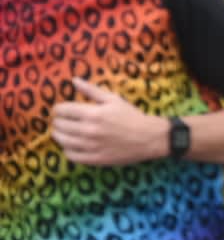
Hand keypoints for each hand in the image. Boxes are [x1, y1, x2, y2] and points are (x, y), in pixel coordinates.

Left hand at [50, 78, 164, 166]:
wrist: (150, 137)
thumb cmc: (131, 116)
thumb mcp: (113, 99)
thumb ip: (91, 90)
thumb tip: (73, 80)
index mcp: (92, 113)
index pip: (62, 110)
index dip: (59, 109)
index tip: (62, 110)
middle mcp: (89, 130)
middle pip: (60, 125)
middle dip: (59, 121)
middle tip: (63, 120)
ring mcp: (91, 146)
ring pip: (62, 141)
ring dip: (59, 135)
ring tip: (63, 132)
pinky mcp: (95, 159)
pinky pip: (72, 156)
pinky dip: (67, 150)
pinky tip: (71, 145)